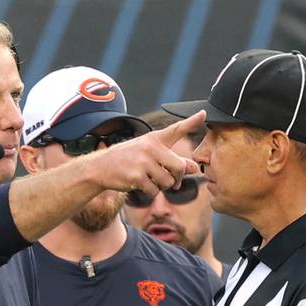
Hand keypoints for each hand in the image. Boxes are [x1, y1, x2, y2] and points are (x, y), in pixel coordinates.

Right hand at [88, 110, 204, 194]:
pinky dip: (150, 192)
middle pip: (179, 167)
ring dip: (162, 187)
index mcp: (155, 139)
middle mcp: (150, 147)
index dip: (192, 122)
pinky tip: (139, 185)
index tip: (204, 113)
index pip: (176, 129)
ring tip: (149, 180)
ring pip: (168, 182)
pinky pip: (154, 191)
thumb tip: (195, 168)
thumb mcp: (150, 155)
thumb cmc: (128, 160)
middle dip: (177, 178)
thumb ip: (173, 161)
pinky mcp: (137, 176)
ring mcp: (143, 162)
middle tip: (172, 181)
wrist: (100, 167)